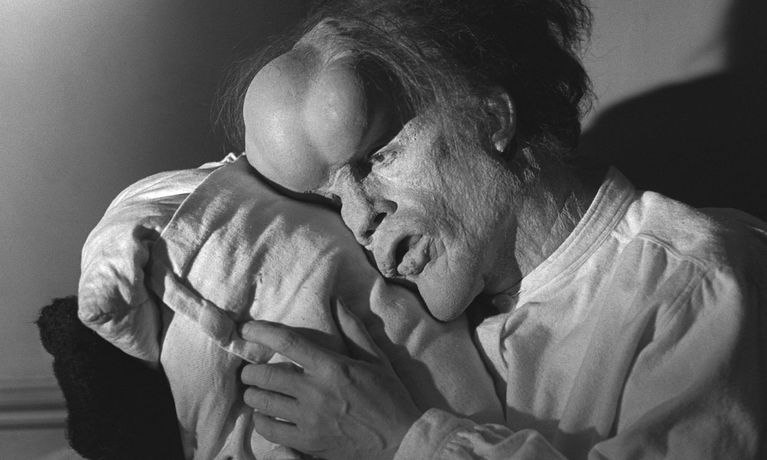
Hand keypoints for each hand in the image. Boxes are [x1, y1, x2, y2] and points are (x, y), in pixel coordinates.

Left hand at [239, 301, 422, 459]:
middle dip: (251, 371)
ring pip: (263, 403)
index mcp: (332, 367)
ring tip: (256, 393)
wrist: (401, 440)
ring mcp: (310, 419)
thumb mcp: (376, 359)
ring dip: (253, 396)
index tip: (247, 329)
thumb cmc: (390, 397)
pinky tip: (265, 417)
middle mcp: (316, 392)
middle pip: (265, 375)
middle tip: (250, 371)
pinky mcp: (308, 442)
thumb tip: (337, 302)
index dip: (262, 332)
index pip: (288, 342)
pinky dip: (262, 421)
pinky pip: (270, 430)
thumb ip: (353, 330)